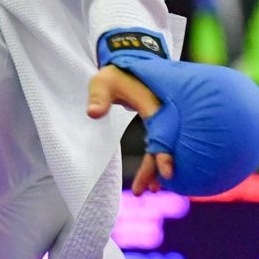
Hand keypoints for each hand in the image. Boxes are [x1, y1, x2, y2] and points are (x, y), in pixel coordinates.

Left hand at [88, 65, 173, 194]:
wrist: (129, 67)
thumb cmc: (115, 75)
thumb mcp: (103, 81)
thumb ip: (98, 96)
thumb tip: (93, 113)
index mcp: (154, 104)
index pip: (162, 131)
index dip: (164, 151)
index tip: (166, 170)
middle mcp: (164, 114)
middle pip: (165, 145)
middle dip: (157, 169)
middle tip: (148, 191)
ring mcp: (163, 120)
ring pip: (164, 148)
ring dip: (157, 169)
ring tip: (149, 190)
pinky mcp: (159, 125)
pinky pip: (161, 145)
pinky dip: (158, 161)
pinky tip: (153, 179)